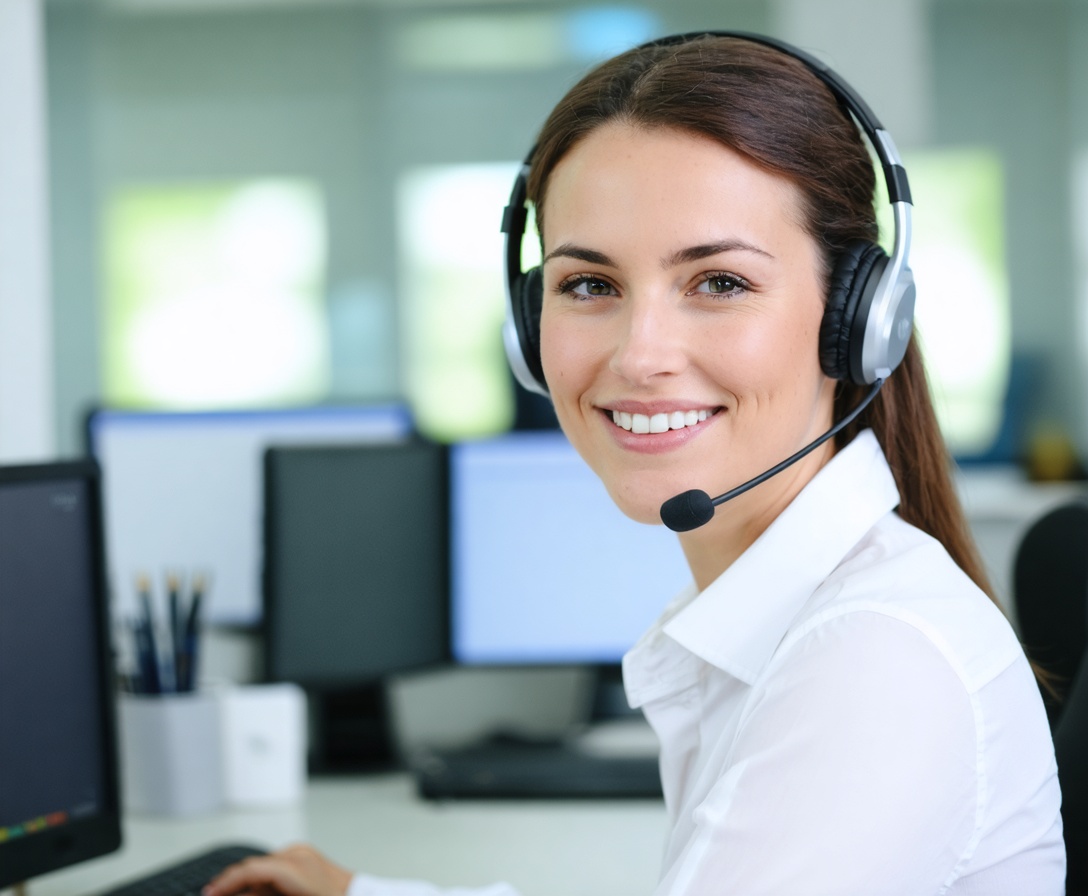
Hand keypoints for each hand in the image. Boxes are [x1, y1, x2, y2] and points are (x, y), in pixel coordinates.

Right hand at [202, 844, 352, 895]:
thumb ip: (261, 895)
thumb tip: (243, 892)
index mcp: (294, 867)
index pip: (250, 870)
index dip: (226, 882)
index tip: (210, 893)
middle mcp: (297, 854)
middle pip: (254, 867)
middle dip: (233, 884)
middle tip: (214, 895)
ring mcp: (302, 853)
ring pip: (263, 867)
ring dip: (250, 884)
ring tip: (234, 893)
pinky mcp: (305, 857)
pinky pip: (277, 866)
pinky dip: (265, 880)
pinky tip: (258, 891)